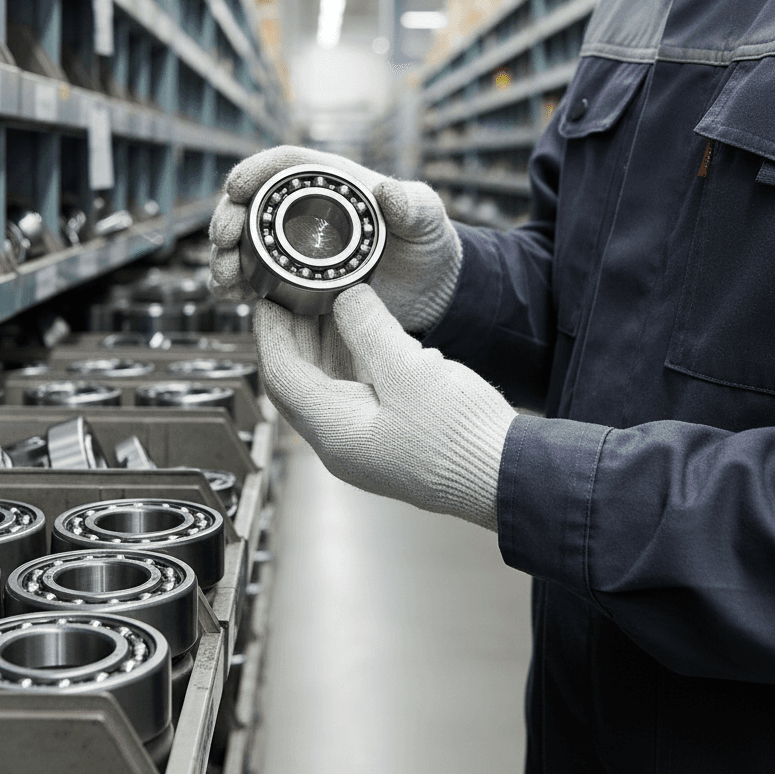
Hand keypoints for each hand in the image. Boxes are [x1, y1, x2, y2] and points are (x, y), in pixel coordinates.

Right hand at [210, 146, 461, 333]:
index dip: (254, 172)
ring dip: (225, 256)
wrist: (430, 290)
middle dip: (228, 217)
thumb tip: (388, 193)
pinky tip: (227, 294)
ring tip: (222, 276)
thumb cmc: (429, 243)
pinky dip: (235, 284)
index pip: (282, 166)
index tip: (236, 188)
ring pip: (245, 243)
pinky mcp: (293, 281)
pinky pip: (254, 279)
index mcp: (331, 183)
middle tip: (223, 239)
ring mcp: (295, 247)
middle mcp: (305, 211)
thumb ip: (413, 204)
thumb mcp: (427, 218)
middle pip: (253, 205)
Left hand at [254, 284, 516, 529]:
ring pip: (328, 387)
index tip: (267, 298)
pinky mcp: (390, 440)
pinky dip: (351, 360)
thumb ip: (369, 328)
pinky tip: (365, 335)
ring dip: (323, 346)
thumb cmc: (460, 439)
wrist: (507, 478)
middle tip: (292, 295)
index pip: (281, 374)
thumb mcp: (408, 369)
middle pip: (299, 381)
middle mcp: (341, 444)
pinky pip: (356, 394)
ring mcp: (366, 445)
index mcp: (334, 431)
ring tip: (325, 305)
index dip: (270, 330)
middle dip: (293, 335)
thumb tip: (346, 297)